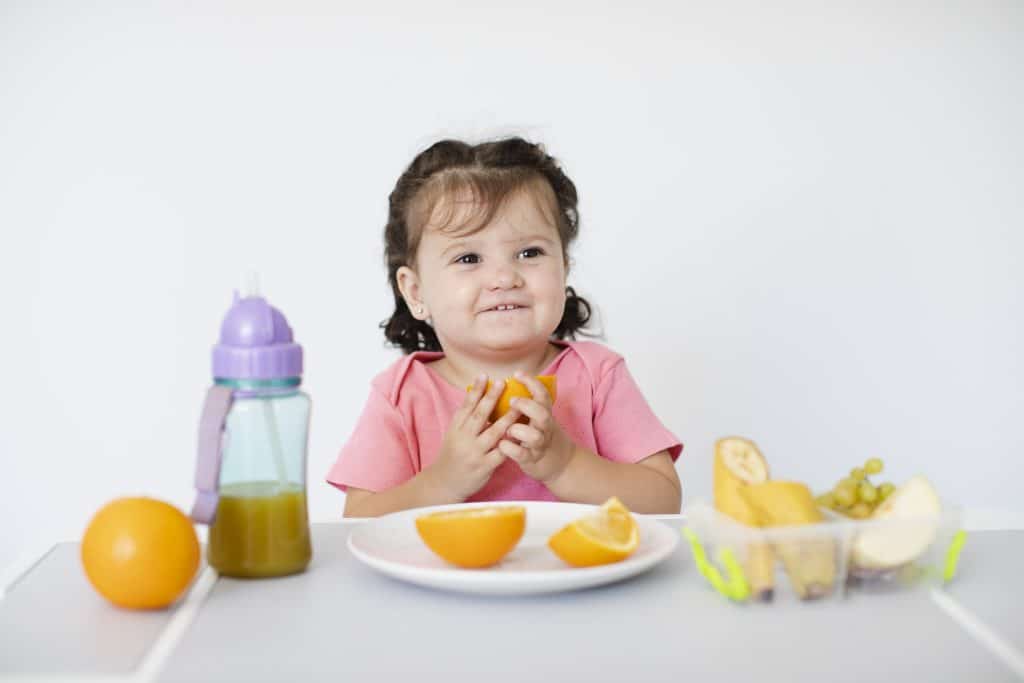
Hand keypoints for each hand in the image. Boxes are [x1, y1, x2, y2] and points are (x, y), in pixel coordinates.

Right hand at [427, 376, 522, 500]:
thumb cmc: (453, 454)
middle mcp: (464, 438)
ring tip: (519, 406)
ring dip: (507, 418)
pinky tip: (521, 434)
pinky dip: (510, 443)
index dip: (476, 390)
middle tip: (502, 382)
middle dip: (491, 398)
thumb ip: (466, 418)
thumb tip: (478, 395)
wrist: (444, 482)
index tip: (484, 375)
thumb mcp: (453, 433)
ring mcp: (474, 452)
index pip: (466, 405)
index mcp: (456, 427)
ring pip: (493, 433)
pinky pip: (500, 453)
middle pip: (479, 415)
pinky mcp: (484, 466)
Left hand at [498, 372, 574, 483]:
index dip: (531, 382)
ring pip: (534, 436)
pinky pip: (522, 454)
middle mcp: (544, 427)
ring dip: (519, 430)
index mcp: (544, 413)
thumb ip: (524, 403)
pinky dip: (511, 449)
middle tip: (512, 401)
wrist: (555, 461)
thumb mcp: (536, 416)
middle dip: (527, 405)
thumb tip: (500, 385)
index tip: (517, 373)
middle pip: (542, 413)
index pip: (542, 394)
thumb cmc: (537, 432)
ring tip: (508, 429)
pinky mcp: (531, 458)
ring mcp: (539, 443)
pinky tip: (502, 444)